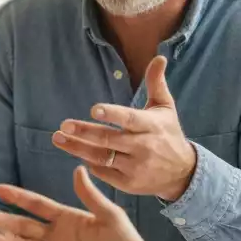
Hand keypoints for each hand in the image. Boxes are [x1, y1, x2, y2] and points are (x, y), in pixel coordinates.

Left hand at [52, 56, 195, 200]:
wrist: (182, 173)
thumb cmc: (168, 134)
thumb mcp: (166, 108)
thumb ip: (156, 83)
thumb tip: (159, 57)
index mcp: (151, 126)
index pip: (130, 119)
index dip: (112, 114)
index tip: (93, 110)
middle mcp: (143, 147)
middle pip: (109, 139)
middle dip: (84, 132)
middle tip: (63, 126)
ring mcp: (135, 167)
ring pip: (101, 157)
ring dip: (77, 148)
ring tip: (58, 139)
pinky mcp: (128, 183)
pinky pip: (104, 172)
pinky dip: (89, 164)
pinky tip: (76, 153)